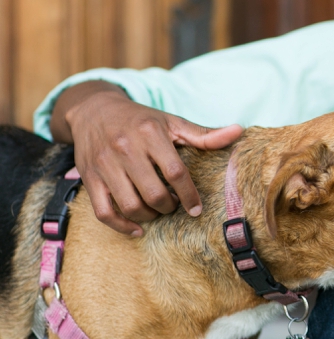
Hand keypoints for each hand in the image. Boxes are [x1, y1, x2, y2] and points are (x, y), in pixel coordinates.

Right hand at [54, 82, 241, 235]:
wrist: (94, 110)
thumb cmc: (141, 120)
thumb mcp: (172, 122)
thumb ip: (204, 134)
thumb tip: (238, 131)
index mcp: (150, 134)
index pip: (175, 172)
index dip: (189, 195)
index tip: (197, 208)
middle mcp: (125, 149)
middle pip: (153, 193)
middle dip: (169, 207)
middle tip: (175, 205)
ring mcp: (105, 165)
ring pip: (130, 206)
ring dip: (149, 216)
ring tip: (158, 211)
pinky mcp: (89, 178)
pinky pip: (103, 212)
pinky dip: (121, 226)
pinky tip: (138, 228)